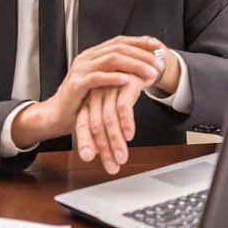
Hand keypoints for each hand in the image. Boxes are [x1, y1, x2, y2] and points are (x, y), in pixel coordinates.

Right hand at [11, 36, 164, 148]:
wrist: (57, 114)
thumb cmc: (81, 100)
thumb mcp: (101, 82)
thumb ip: (116, 71)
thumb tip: (142, 65)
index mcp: (94, 54)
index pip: (120, 41)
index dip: (140, 42)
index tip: (158, 46)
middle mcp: (87, 58)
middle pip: (118, 48)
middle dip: (141, 55)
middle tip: (158, 64)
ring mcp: (81, 70)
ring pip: (110, 60)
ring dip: (133, 65)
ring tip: (149, 72)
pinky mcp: (76, 85)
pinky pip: (97, 77)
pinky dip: (113, 78)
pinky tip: (126, 80)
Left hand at [75, 42, 180, 174]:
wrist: (144, 61)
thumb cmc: (127, 84)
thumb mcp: (113, 104)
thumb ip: (106, 124)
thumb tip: (101, 149)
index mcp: (90, 98)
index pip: (82, 123)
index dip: (85, 142)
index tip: (88, 159)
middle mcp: (96, 93)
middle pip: (95, 125)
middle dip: (104, 149)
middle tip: (112, 166)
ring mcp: (109, 87)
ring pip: (109, 119)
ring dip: (116, 141)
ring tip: (122, 157)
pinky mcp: (124, 82)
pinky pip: (122, 105)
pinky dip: (126, 122)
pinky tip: (130, 134)